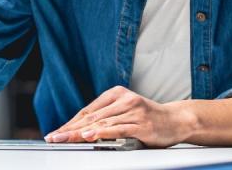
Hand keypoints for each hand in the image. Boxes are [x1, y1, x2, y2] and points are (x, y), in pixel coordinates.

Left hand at [43, 86, 197, 147]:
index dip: (70, 122)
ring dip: (81, 132)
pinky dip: (102, 132)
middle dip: (70, 129)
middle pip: (91, 117)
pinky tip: (90, 136)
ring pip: (101, 123)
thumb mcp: (126, 112)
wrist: (177, 120)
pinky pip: (118, 128)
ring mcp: (133, 111)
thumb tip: (80, 130)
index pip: (88, 110)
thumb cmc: (149, 119)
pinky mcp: (141, 123)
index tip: (57, 132)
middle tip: (54, 137)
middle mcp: (124, 100)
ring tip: (66, 138)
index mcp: (116, 94)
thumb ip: (107, 117)